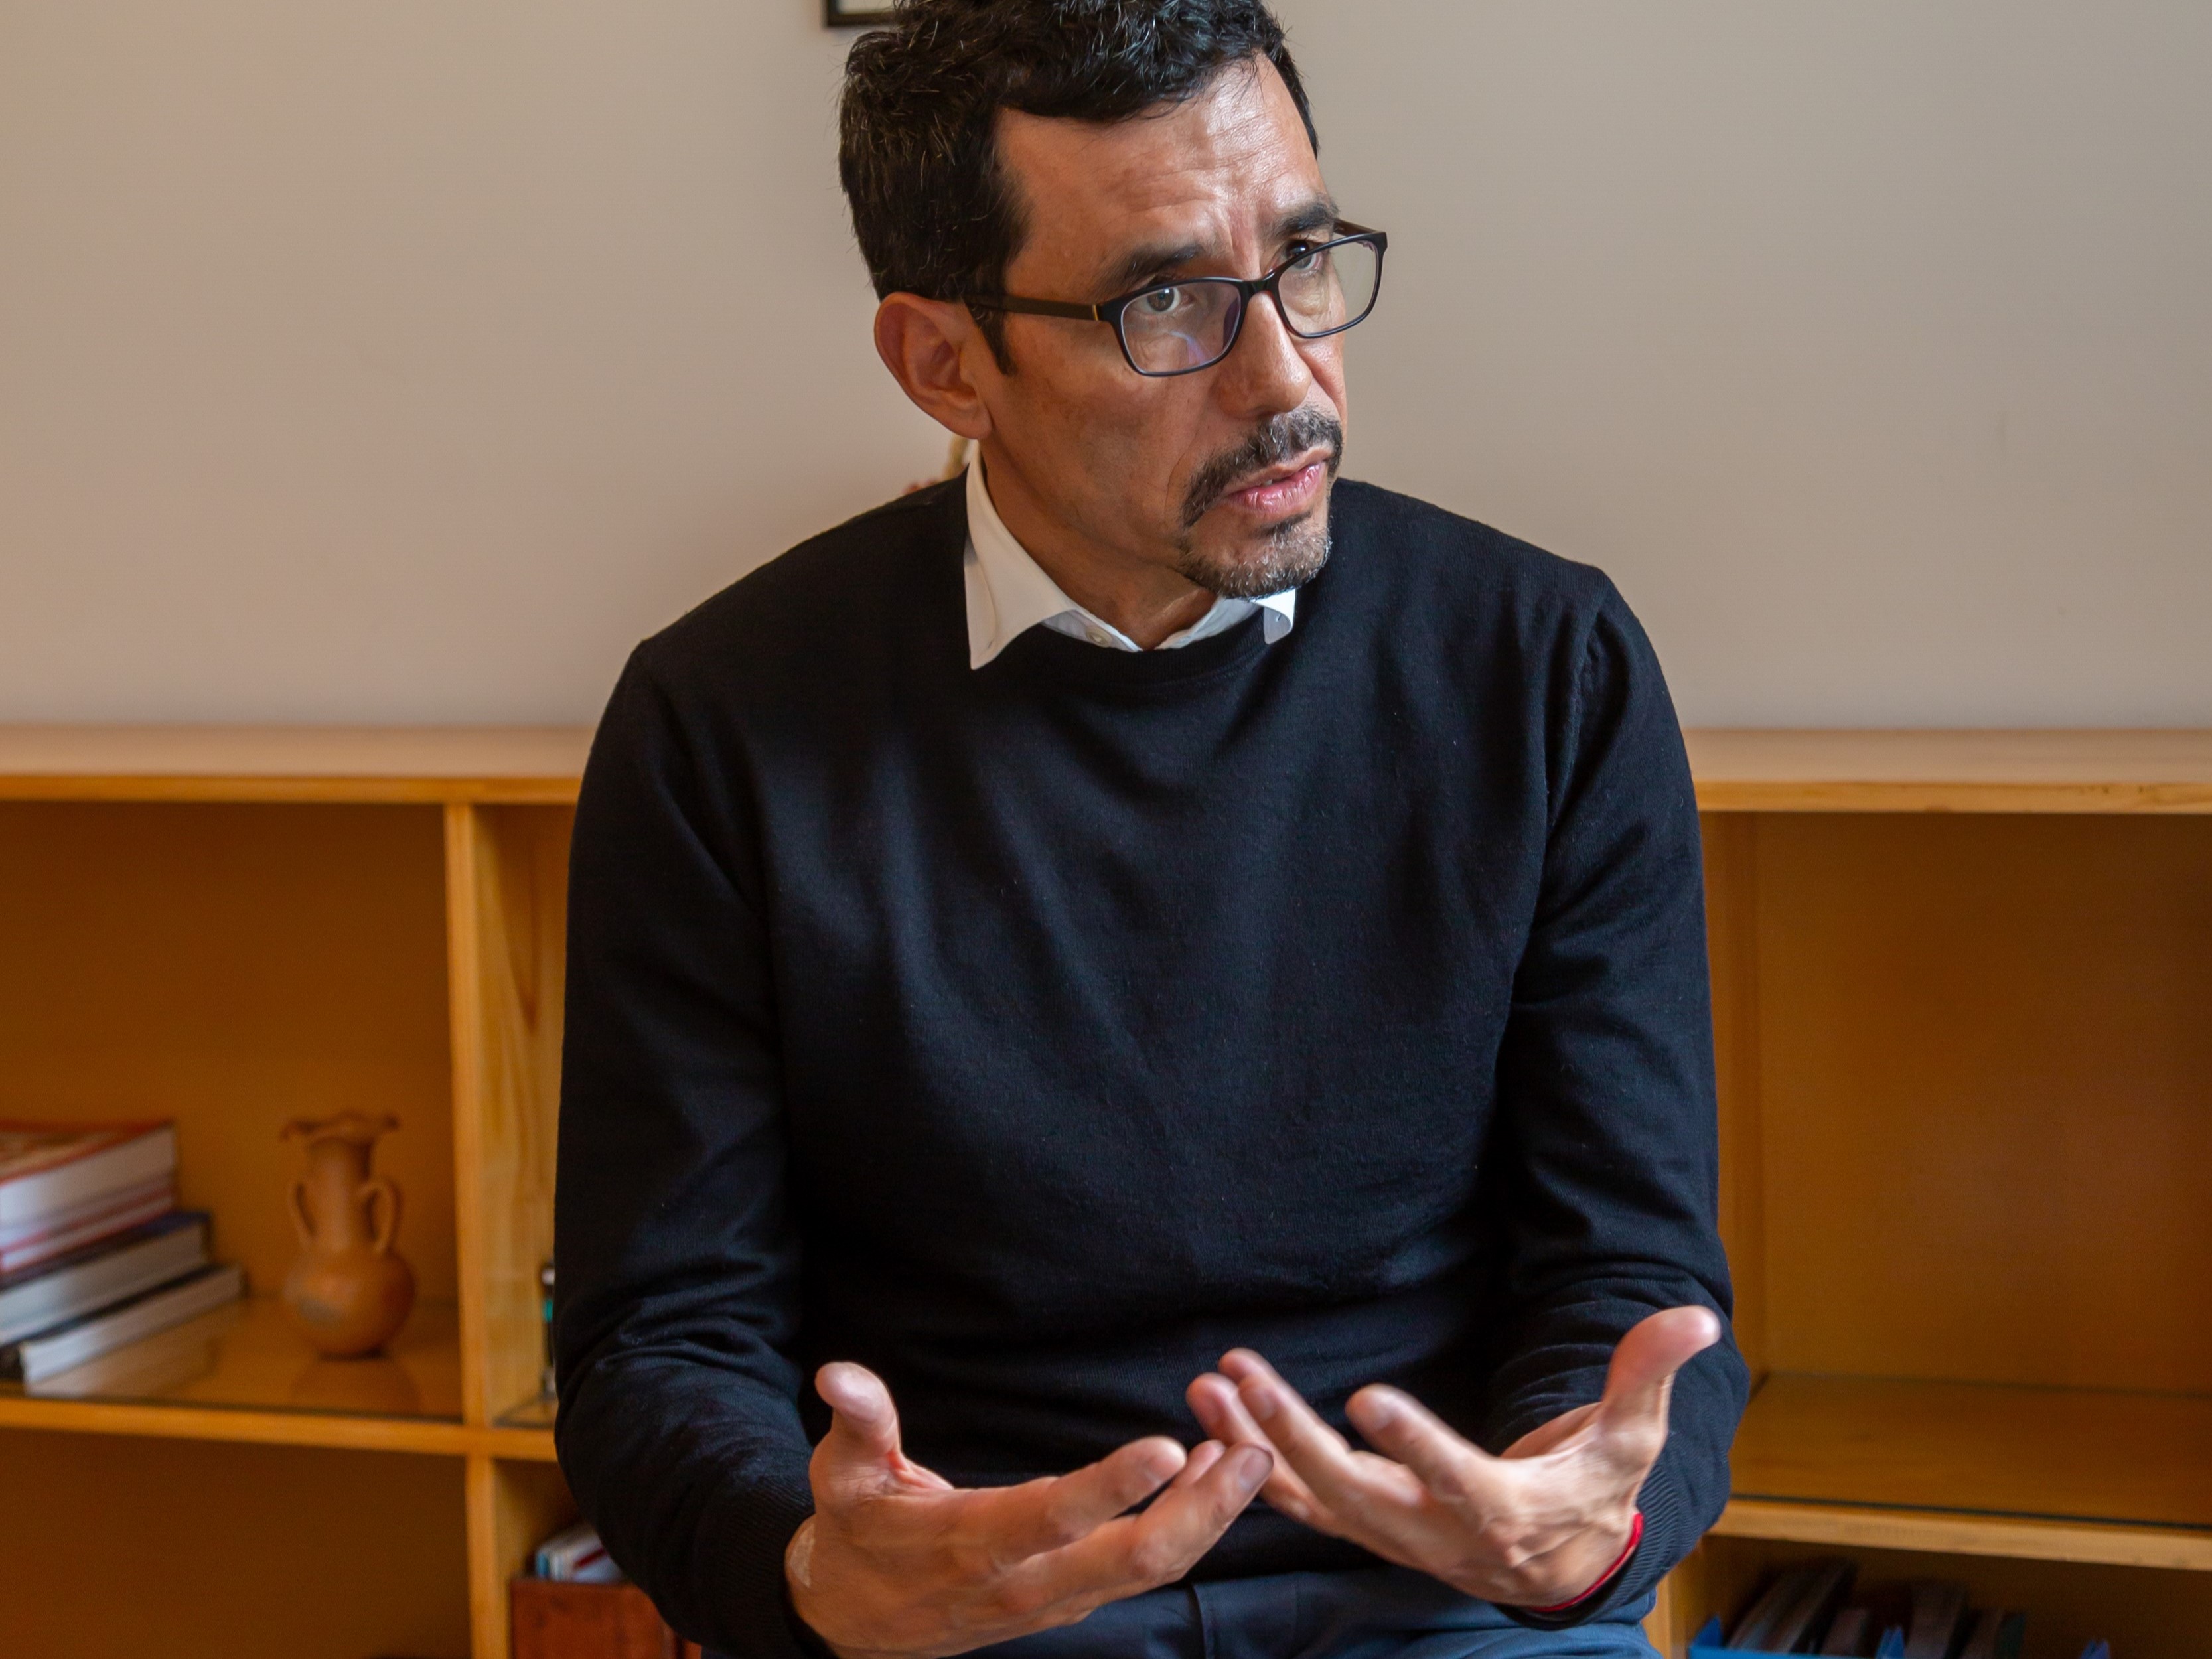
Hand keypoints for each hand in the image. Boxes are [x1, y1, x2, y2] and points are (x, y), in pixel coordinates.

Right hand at [786, 1362, 1272, 1658]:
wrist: (854, 1621)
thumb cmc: (855, 1533)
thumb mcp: (843, 1478)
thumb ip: (857, 1423)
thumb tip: (837, 1373)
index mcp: (971, 1545)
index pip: (1050, 1518)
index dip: (1110, 1489)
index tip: (1165, 1447)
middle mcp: (1025, 1583)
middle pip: (1132, 1560)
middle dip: (1201, 1511)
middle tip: (1249, 1452)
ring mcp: (1055, 1599)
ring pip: (1150, 1570)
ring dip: (1207, 1517)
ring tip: (1249, 1456)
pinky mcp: (1070, 1600)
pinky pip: (1141, 1571)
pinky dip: (1186, 1529)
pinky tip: (1211, 1479)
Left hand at [1185, 1306, 1719, 1609]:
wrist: (1561, 1564)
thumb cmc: (1596, 1490)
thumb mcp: (1631, 1440)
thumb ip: (1647, 1376)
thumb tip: (1693, 1316)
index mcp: (1500, 1509)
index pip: (1453, 1477)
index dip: (1412, 1441)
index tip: (1364, 1397)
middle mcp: (1434, 1531)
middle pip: (1354, 1490)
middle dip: (1292, 1433)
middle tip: (1245, 1374)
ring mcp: (1391, 1532)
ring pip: (1309, 1497)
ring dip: (1252, 1442)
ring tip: (1207, 1382)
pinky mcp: (1365, 1524)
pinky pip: (1295, 1502)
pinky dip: (1248, 1466)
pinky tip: (1209, 1417)